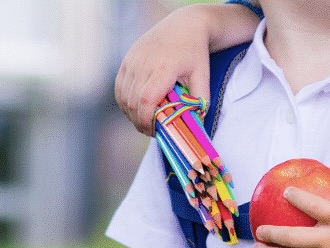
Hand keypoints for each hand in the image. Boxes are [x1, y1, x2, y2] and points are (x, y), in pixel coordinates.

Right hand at [115, 4, 212, 135]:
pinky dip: (125, 102)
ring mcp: (132, 61)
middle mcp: (143, 64)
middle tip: (151, 131)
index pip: (147, 100)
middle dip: (140, 122)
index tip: (155, 132)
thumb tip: (198, 124)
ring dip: (131, 114)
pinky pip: (119, 87)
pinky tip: (135, 109)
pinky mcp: (126, 61)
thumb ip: (200, 100)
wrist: (182, 26)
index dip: (147, 120)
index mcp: (163, 68)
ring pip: (123, 96)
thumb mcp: (203, 76)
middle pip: (133, 102)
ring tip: (144, 122)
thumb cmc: (195, 53)